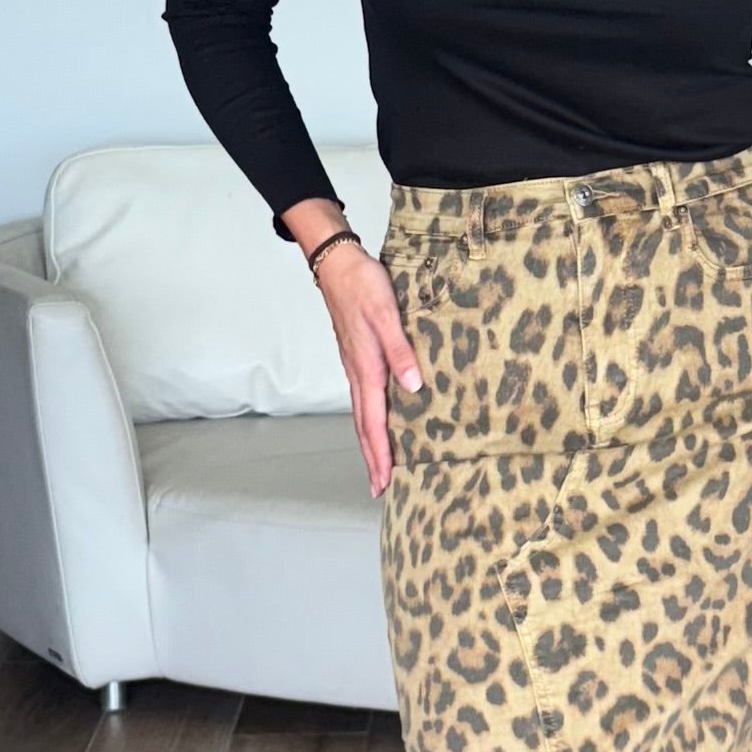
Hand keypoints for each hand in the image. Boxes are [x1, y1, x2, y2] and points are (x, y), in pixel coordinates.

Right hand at [310, 243, 424, 498]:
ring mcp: (355, 366)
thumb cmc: (362, 284)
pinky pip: (363, 398)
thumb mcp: (386, 313)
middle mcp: (357, 372)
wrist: (337, 263)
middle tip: (379, 489)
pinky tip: (377, 422)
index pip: (373, 421)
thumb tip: (413, 387)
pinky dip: (369, 419)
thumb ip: (400, 350)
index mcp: (366, 367)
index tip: (385, 482)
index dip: (380, 453)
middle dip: (372, 458)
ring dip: (370, 442)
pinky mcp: (356, 357)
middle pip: (364, 425)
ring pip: (362, 413)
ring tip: (378, 466)